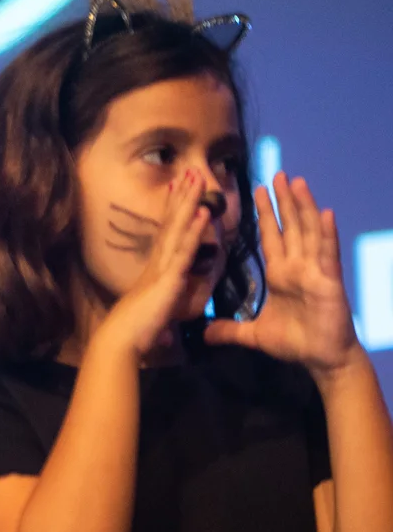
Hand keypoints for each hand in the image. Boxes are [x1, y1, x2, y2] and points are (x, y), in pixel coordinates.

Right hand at [101, 168, 219, 360]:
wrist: (120, 341)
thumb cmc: (134, 334)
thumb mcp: (154, 322)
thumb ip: (161, 323)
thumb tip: (164, 337)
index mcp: (155, 271)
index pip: (166, 234)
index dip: (173, 211)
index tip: (179, 190)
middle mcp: (157, 263)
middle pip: (171, 223)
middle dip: (181, 196)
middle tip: (189, 170)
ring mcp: (163, 267)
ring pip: (177, 228)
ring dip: (188, 202)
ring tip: (197, 176)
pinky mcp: (169, 278)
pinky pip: (184, 250)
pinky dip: (193, 230)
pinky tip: (203, 211)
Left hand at [206, 172, 361, 377]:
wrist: (319, 358)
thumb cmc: (294, 342)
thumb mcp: (253, 335)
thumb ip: (229, 331)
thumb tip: (204, 334)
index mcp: (281, 274)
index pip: (270, 237)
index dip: (264, 214)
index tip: (257, 190)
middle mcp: (298, 266)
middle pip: (290, 226)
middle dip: (283, 200)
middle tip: (277, 173)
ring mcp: (314, 271)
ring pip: (308, 232)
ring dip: (304, 206)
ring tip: (298, 182)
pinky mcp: (328, 281)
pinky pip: (327, 254)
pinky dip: (327, 234)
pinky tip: (326, 213)